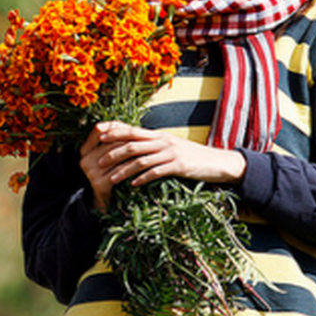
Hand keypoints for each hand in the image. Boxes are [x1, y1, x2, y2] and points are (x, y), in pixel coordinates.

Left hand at [79, 121, 247, 210]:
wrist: (217, 162)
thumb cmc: (191, 156)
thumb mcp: (170, 147)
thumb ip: (153, 146)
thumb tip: (134, 148)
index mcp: (158, 135)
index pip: (131, 130)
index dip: (114, 132)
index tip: (98, 136)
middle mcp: (162, 141)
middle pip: (132, 143)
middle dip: (113, 152)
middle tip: (98, 162)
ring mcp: (171, 153)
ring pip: (142, 159)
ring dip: (124, 170)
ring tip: (111, 179)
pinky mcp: (179, 166)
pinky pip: (157, 171)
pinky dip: (143, 178)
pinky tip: (134, 185)